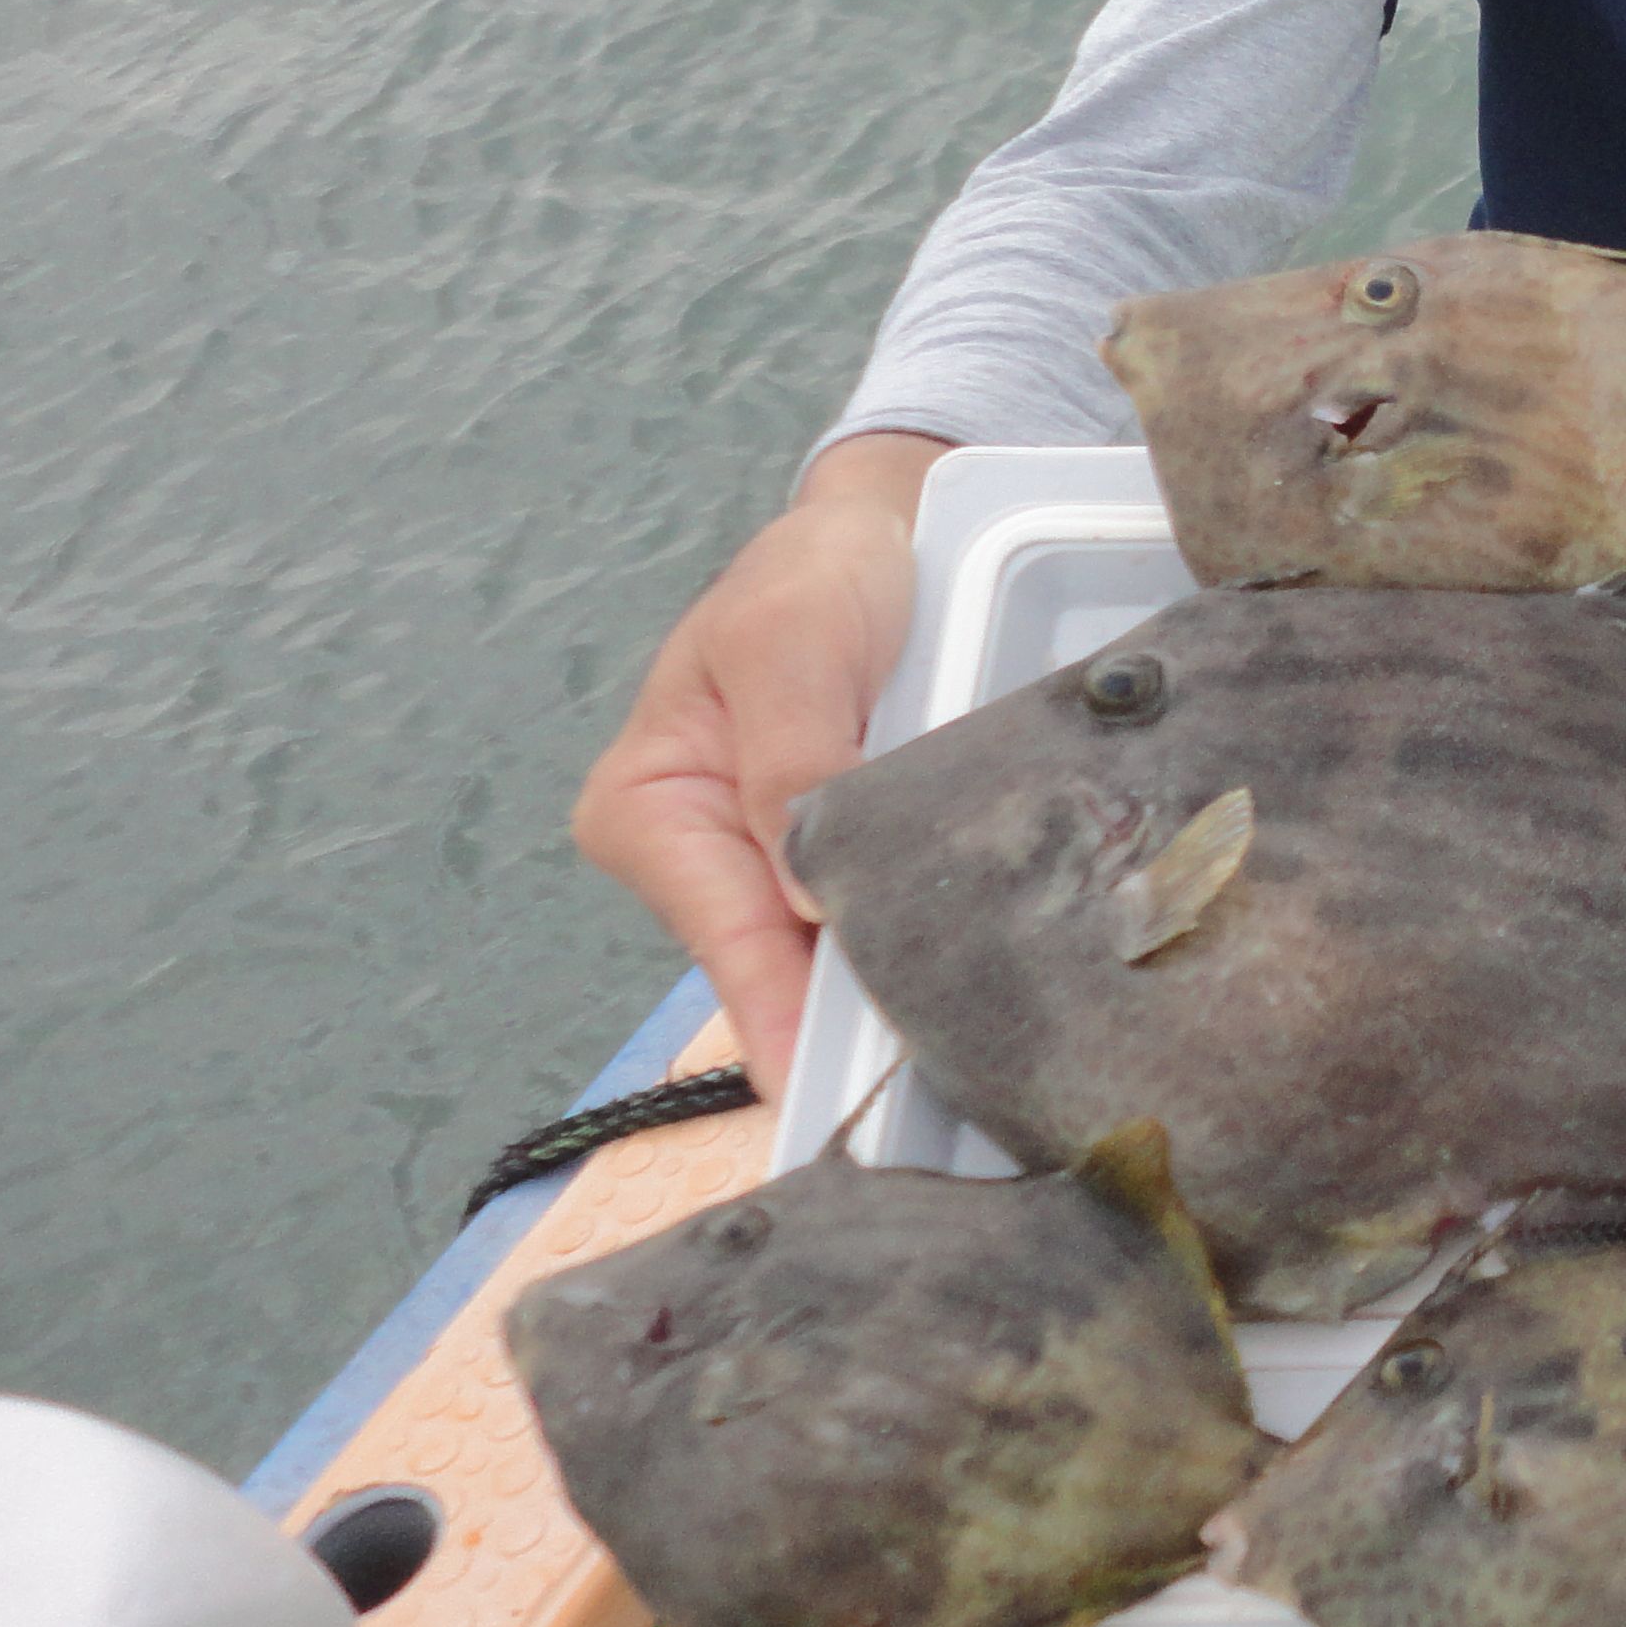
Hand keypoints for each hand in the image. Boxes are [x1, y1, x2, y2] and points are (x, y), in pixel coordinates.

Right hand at [573, 432, 945, 1094]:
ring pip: (834, 947)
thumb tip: (804, 891)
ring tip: (968, 1040)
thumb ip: (790, 758)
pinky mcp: (840, 852)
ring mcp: (772, 860)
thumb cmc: (811, 574)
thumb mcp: (790, 641)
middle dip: (849, 1014)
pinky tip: (976, 972)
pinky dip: (919, 934)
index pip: (726, 934)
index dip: (780, 1014)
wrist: (877, 531)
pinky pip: (876, 910)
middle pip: (780, 960)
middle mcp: (702, 853)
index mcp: (649, 811)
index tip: (821, 1095)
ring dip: (895, 979)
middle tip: (933, 1077)